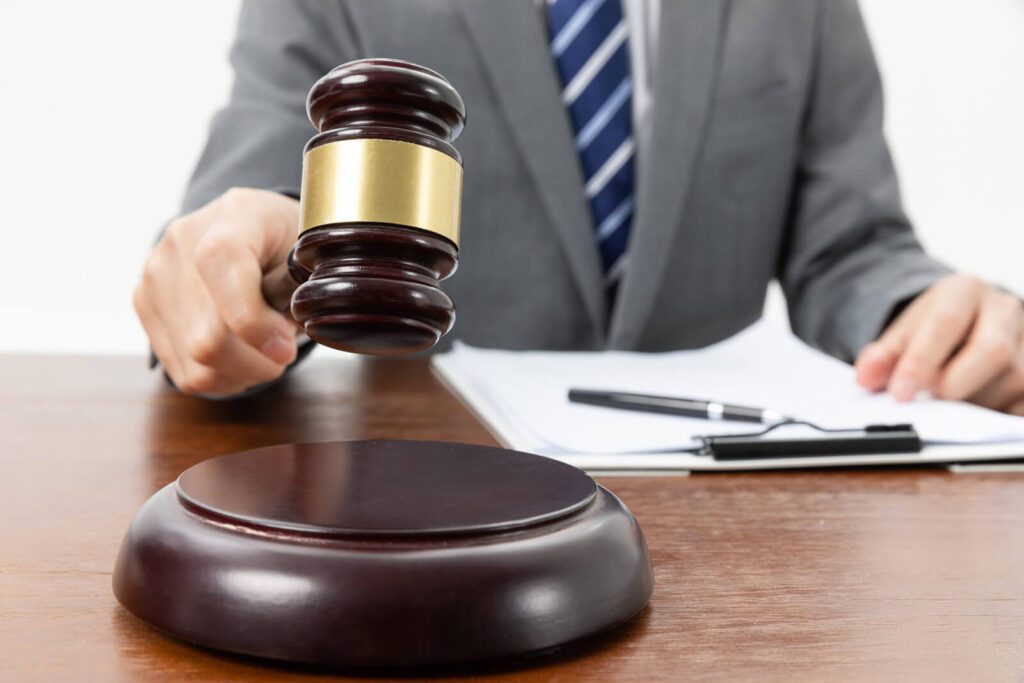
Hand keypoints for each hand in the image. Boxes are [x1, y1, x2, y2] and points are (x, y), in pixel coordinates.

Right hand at [133, 188, 299, 396]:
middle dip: (258, 360)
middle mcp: (181, 242)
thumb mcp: (309, 250)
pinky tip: (241, 358)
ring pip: (195, 360)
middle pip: (207, 333)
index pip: (220, 263)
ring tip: (264, 354)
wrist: (244, 227)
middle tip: (283, 352)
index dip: (253, 320)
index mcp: (233, 216)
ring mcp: (156, 275)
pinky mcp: (144, 304)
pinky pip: (183, 370)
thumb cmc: (285, 241)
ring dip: (242, 372)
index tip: (285, 346)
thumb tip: (284, 335)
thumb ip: (303, 286)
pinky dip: (222, 377)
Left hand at [855, 274, 1023, 414]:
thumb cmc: (932, 330)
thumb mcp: (902, 334)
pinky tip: (971, 414)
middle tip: (928, 401)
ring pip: (1011, 381)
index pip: (947, 322)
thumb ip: (881, 356)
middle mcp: (1004, 311)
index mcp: (965, 290)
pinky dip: (994, 415)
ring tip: (945, 403)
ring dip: (972, 403)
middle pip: (992, 350)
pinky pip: (1021, 405)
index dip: (922, 360)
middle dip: (955, 382)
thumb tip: (866, 377)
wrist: (966, 322)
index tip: (900, 391)